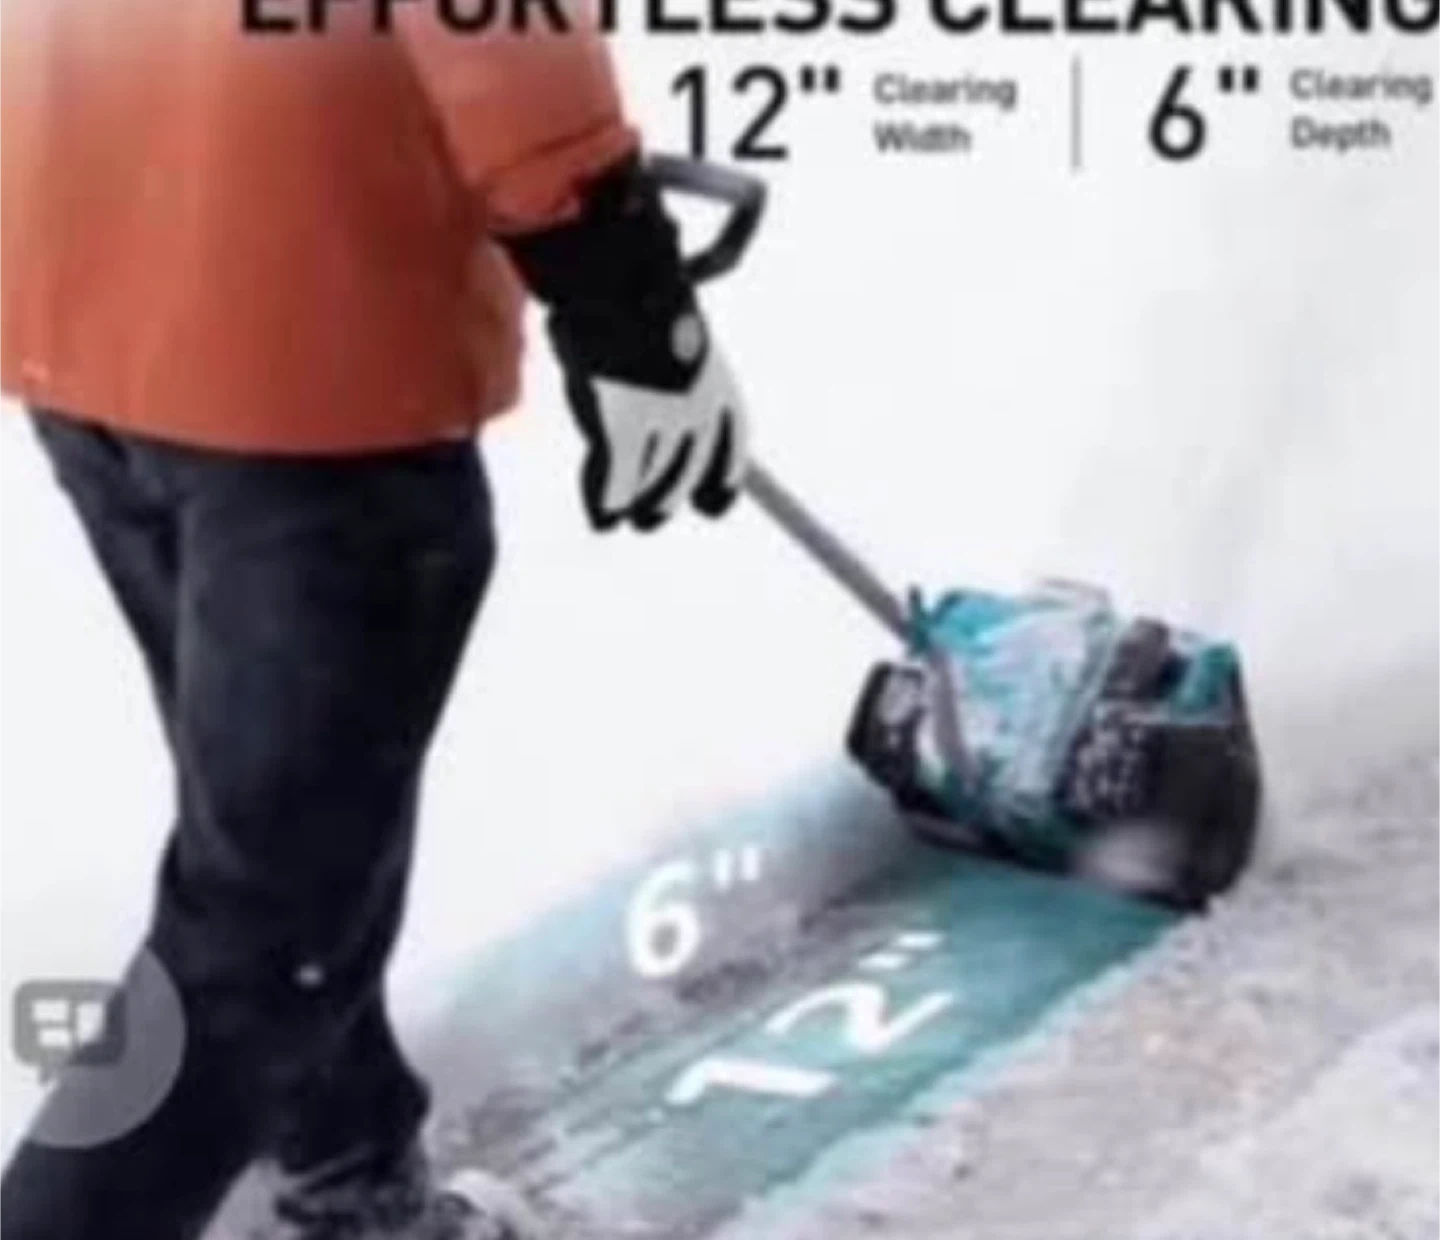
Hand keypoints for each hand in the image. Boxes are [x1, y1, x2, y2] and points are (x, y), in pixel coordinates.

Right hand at [501, 156, 750, 531]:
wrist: (616, 277)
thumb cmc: (631, 295)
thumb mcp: (665, 338)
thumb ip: (668, 377)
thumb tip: (658, 386)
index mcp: (719, 385)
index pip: (732, 449)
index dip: (722, 482)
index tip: (713, 506)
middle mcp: (701, 411)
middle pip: (690, 475)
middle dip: (670, 500)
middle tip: (654, 517)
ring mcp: (665, 424)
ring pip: (655, 487)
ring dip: (642, 506)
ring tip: (632, 520)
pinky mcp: (627, 434)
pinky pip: (616, 486)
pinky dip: (605, 502)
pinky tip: (602, 518)